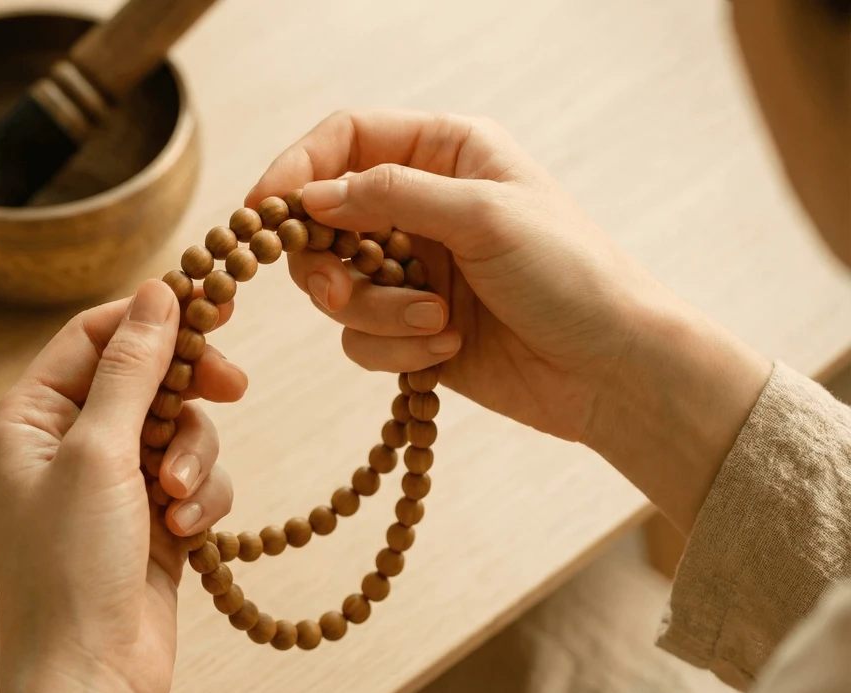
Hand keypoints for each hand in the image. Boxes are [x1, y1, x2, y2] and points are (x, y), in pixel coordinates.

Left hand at [0, 280, 245, 692]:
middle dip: (188, 391)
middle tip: (234, 387)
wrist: (92, 676)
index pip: (93, 336)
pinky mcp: (152, 517)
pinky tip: (188, 531)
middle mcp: (67, 444)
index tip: (211, 307)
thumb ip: (130, 369)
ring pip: (179, 426)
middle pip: (146, 376)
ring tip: (178, 498)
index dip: (150, 318)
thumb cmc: (70, 568)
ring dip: (193, 456)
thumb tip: (156, 292)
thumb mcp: (98, 454)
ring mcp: (111, 482)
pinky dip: (201, 497)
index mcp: (28, 418)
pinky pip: (194, 475)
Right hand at [248, 110, 770, 530]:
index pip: (345, 138)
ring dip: (376, 313)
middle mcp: (424, 205)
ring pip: (337, 285)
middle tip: (337, 291)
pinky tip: (448, 349)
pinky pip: (361, 337)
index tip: (262, 212)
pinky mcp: (413, 329)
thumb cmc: (571, 275)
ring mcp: (416, 269)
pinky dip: (395, 349)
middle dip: (327, 262)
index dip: (296, 169)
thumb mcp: (483, 216)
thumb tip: (310, 196)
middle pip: (324, 219)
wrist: (614, 370)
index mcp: (447, 153)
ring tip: (436, 325)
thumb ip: (389, 196)